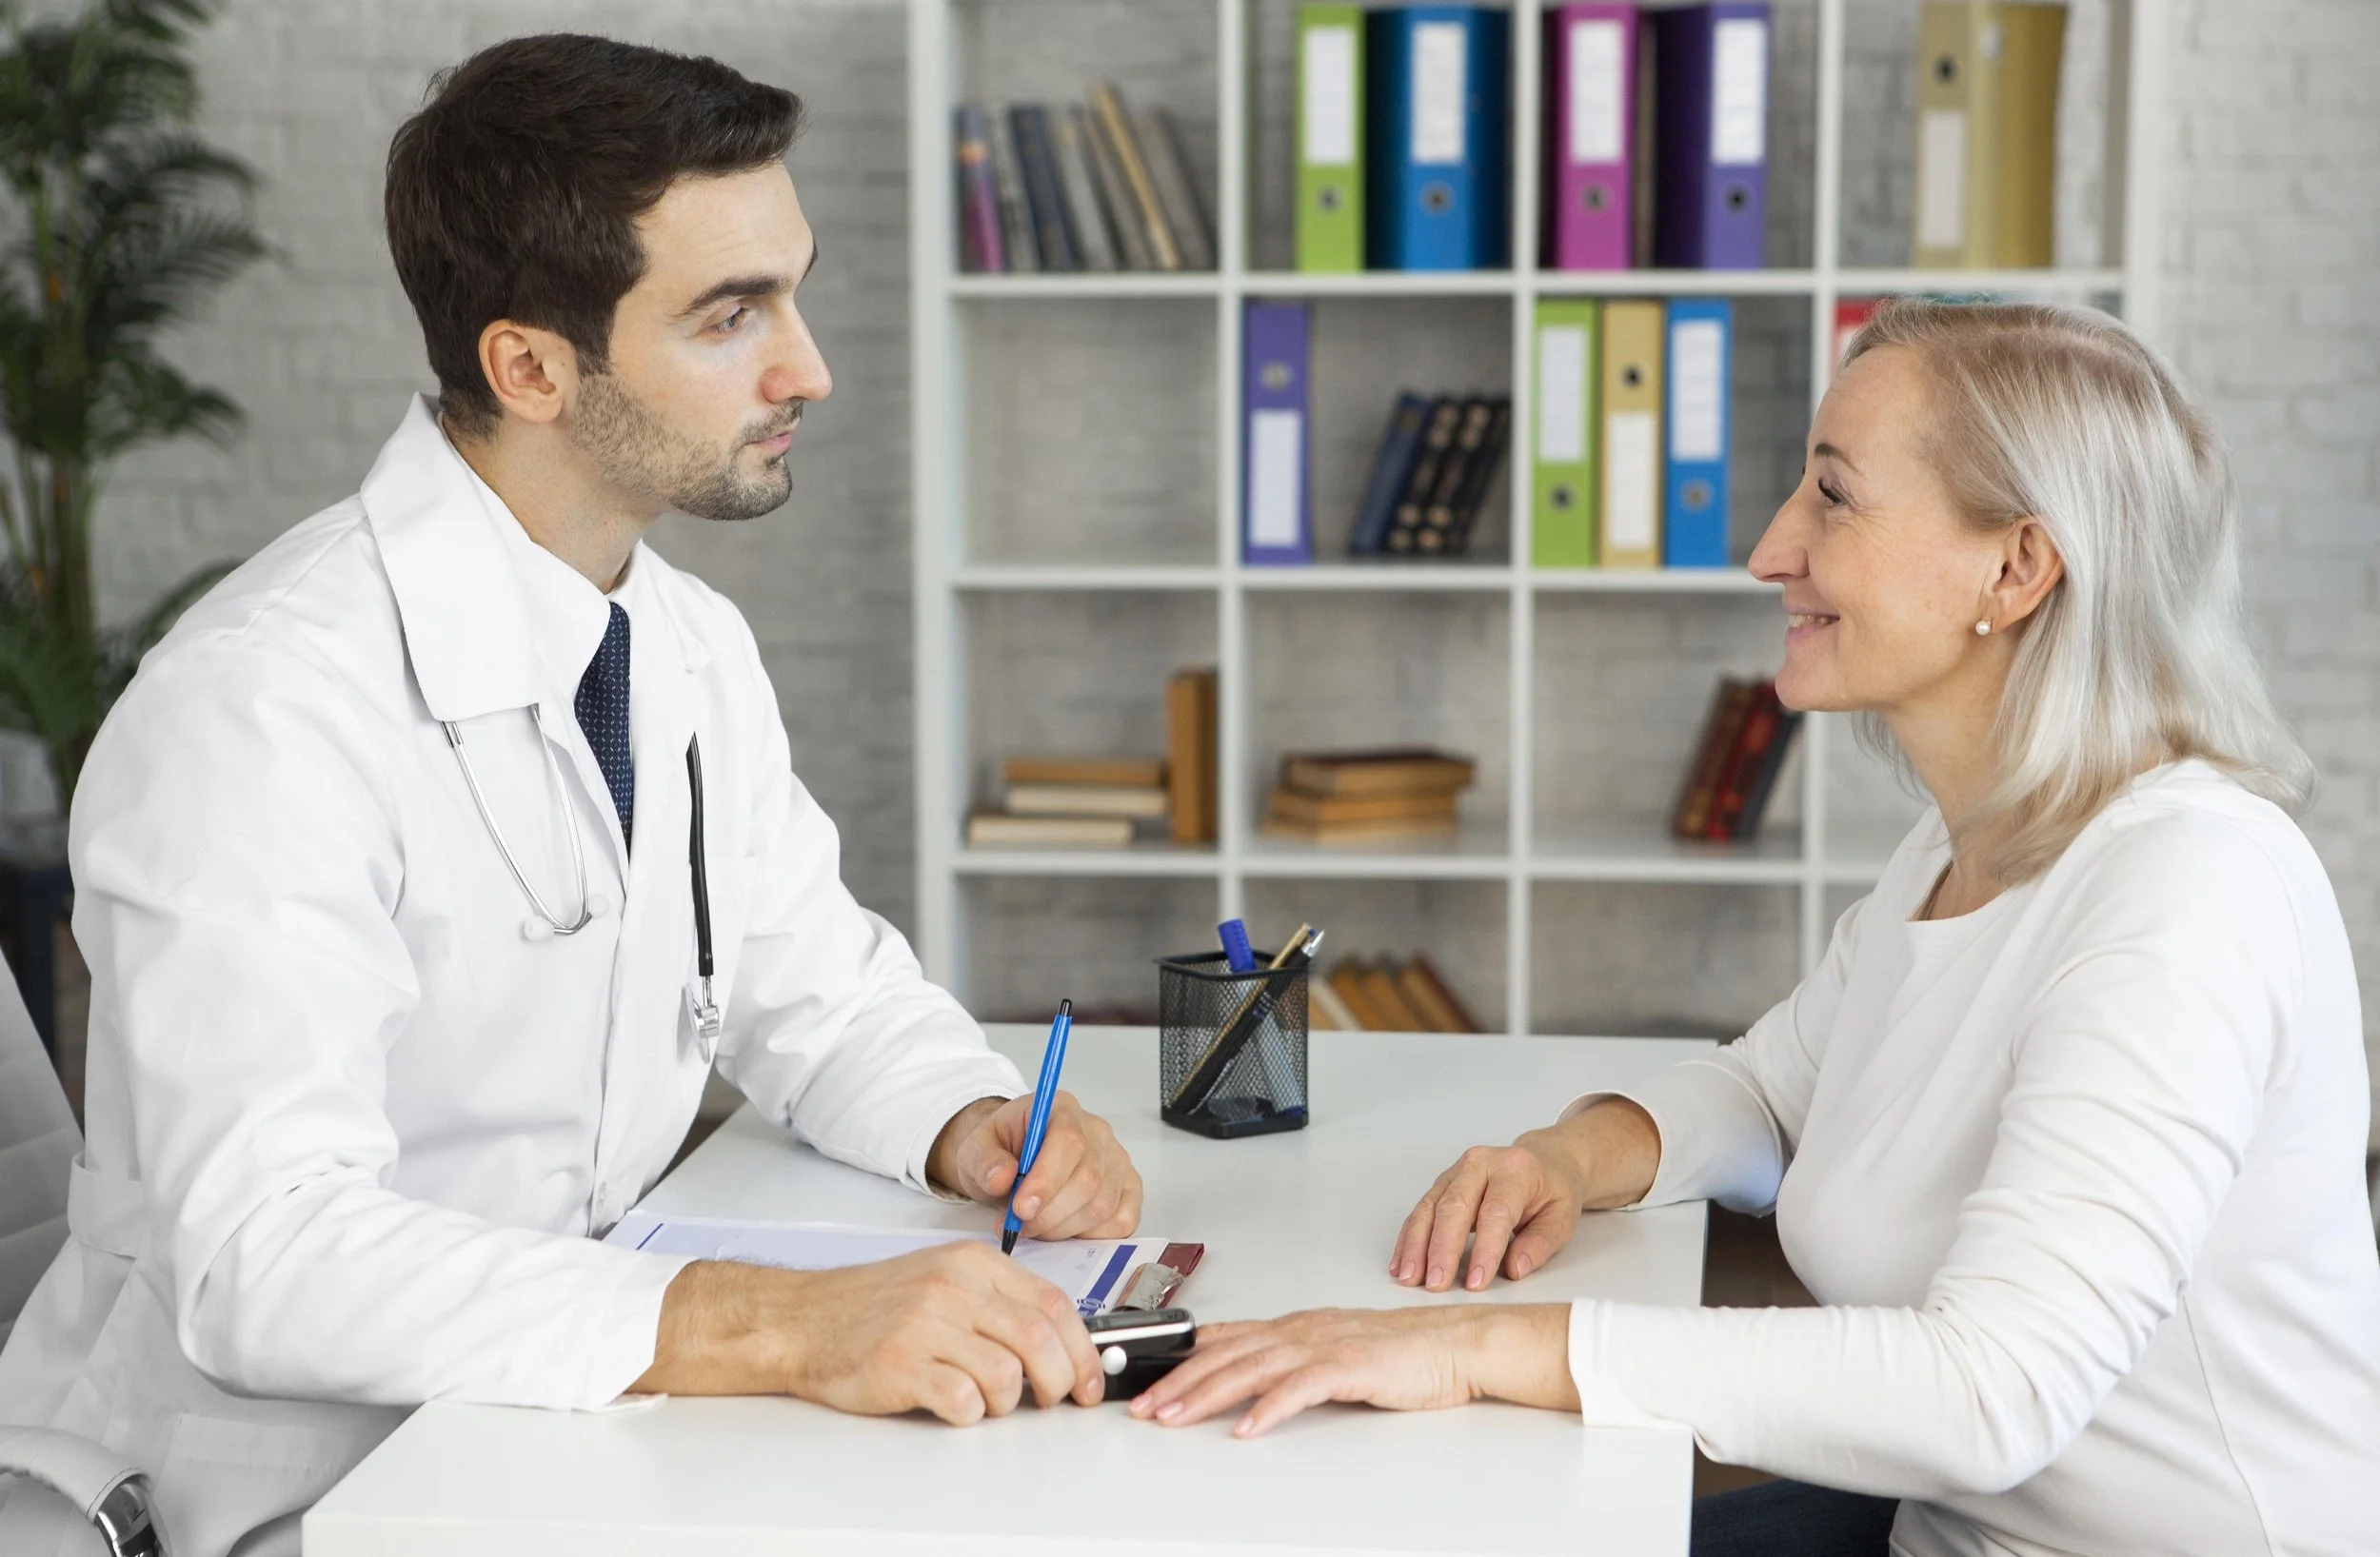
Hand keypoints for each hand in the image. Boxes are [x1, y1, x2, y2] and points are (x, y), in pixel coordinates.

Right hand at [634, 1243, 1105, 1420]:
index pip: (1053, 1303)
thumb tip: (1060, 1343)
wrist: (803, 1319)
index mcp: (971, 1263)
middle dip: (1058, 1381)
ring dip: (1006, 1402)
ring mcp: (925, 1325)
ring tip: (983, 1399)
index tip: (1089, 1380)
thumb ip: (998, 1302)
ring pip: (1005, 1375)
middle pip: (1038, 1339)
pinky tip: (952, 1405)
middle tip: (1050, 1401)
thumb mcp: (943, 1281)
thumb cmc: (874, 1306)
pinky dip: (969, 1414)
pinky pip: (962, 1400)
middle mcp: (952, 1287)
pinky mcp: (901, 1364)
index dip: (1082, 1349)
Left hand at [929, 1091, 1142, 1241]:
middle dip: (1049, 1214)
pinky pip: (1122, 1220)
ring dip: (1063, 1228)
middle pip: (1088, 1180)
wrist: (1012, 1159)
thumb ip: (985, 1160)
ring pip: (1102, 1206)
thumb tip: (1001, 1178)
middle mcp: (1098, 1132)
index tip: (1020, 1209)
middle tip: (1018, 1226)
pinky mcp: (1127, 1188)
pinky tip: (1063, 1229)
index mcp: (1061, 1110)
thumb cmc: (1000, 1151)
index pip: (1068, 1142)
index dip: (1046, 1180)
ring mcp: (1117, 1161)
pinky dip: (1091, 1236)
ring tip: (1033, 1228)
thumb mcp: (976, 1149)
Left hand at [1127, 1304, 1576, 1436]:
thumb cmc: (1401, 1352)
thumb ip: (1291, 1362)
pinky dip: (1269, 1408)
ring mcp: (1323, 1345)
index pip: (1224, 1339)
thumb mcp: (1332, 1352)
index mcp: (1294, 1326)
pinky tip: (1246, 1429)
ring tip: (1175, 1417)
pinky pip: (1300, 1389)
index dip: (1181, 1360)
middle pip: (1226, 1354)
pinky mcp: (1349, 1366)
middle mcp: (1301, 1330)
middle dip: (1179, 1381)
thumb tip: (1250, 1381)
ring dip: (1207, 1394)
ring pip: (1250, 1368)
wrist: (1454, 1344)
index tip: (1147, 1382)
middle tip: (1145, 1408)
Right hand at [1390, 1100, 1659, 1291]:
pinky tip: (1402, 1263)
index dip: (1483, 1249)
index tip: (1475, 1282)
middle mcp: (1481, 1164)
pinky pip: (1421, 1210)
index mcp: (1515, 1170)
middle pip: (1454, 1206)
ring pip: (1430, 1207)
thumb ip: (1540, 1244)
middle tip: (1434, 1284)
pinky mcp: (1442, 1183)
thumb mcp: (1563, 1218)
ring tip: (1409, 1277)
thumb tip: (1514, 1270)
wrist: (1545, 1159)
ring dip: (1416, 1245)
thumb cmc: (1554, 1190)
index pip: (1495, 1212)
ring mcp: (1457, 1171)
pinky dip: (1409, 1239)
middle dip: (1441, 1249)